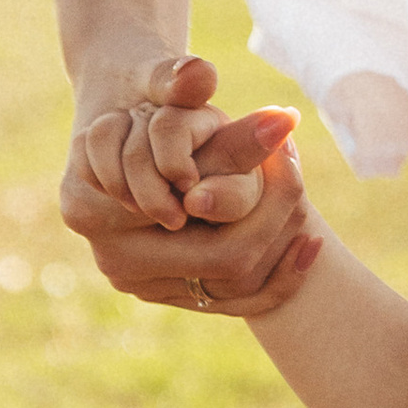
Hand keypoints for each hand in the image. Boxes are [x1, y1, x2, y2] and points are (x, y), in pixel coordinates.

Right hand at [60, 50, 317, 315]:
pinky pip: (236, 303)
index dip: (265, 202)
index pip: (207, 230)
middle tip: (306, 183)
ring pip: (236, 291)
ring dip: (283, 254)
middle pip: (228, 268)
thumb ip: (229, 126)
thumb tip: (285, 121)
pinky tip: (313, 245)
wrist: (124, 129)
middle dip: (278, 225)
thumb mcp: (184, 111)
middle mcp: (114, 261)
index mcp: (94, 213)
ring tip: (311, 212)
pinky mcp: (164, 294)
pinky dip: (279, 278)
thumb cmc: (146, 105)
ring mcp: (138, 285)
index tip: (293, 159)